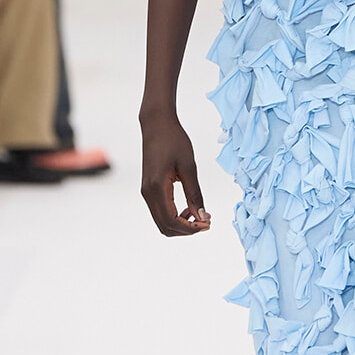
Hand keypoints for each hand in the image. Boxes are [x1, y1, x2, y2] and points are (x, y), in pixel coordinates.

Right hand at [140, 111, 210, 236]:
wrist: (157, 125)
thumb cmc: (174, 141)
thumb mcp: (189, 167)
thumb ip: (195, 194)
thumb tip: (203, 217)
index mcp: (157, 188)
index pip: (172, 221)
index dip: (191, 228)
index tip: (208, 224)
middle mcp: (148, 194)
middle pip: (165, 227)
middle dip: (187, 230)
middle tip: (207, 222)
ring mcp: (146, 192)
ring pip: (162, 221)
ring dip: (181, 224)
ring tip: (200, 215)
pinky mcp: (148, 189)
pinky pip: (160, 211)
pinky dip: (175, 216)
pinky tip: (189, 208)